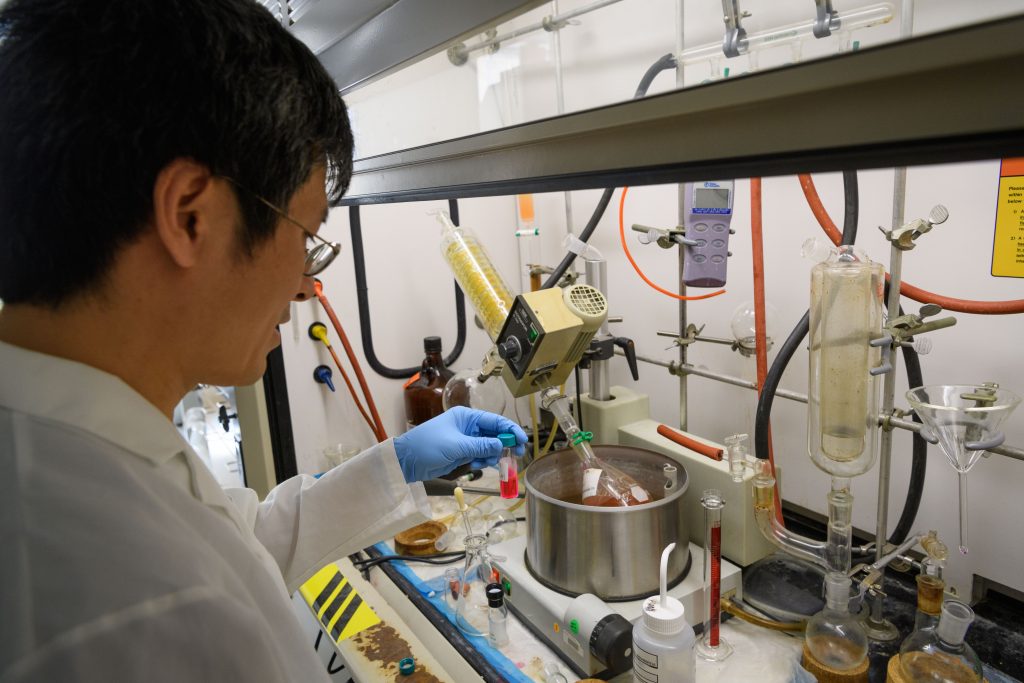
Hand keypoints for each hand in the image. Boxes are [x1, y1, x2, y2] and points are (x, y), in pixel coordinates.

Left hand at [393, 407, 526, 482]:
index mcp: (466, 417)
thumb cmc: (427, 446)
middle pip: (493, 434)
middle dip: (505, 443)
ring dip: (493, 454)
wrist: (407, 461)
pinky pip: (479, 455)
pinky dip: (484, 460)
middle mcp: (468, 427)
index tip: (522, 439)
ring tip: (494, 462)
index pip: (494, 421)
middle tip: (517, 454)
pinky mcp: (461, 453)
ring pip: (488, 446)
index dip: (509, 429)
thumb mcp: (456, 446)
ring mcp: (465, 441)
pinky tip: (483, 464)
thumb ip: (480, 446)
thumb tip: (500, 445)